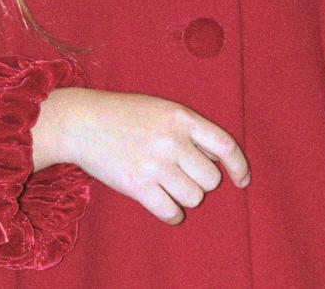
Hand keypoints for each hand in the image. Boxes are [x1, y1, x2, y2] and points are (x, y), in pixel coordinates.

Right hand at [33, 87, 249, 223]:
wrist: (83, 121)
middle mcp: (173, 140)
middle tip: (181, 174)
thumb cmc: (124, 114)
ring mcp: (156, 164)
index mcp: (181, 117)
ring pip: (194, 197)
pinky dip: (172, 215)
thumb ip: (189, 130)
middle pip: (210, 178)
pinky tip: (164, 206)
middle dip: (200, 180)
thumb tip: (217, 159)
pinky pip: (171, 212)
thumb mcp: (162, 109)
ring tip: (167, 185)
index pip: (225, 145)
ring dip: (184, 196)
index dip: (239, 166)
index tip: (242, 181)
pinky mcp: (138, 186)